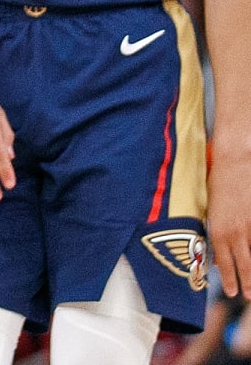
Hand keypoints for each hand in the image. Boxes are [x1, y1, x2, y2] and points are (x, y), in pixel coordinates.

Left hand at [210, 141, 250, 295]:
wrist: (235, 161)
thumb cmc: (218, 183)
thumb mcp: (210, 210)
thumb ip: (215, 235)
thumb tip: (217, 258)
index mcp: (218, 230)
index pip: (224, 262)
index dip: (228, 279)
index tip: (231, 292)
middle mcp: (236, 232)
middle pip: (244, 264)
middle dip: (247, 283)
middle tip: (248, 297)